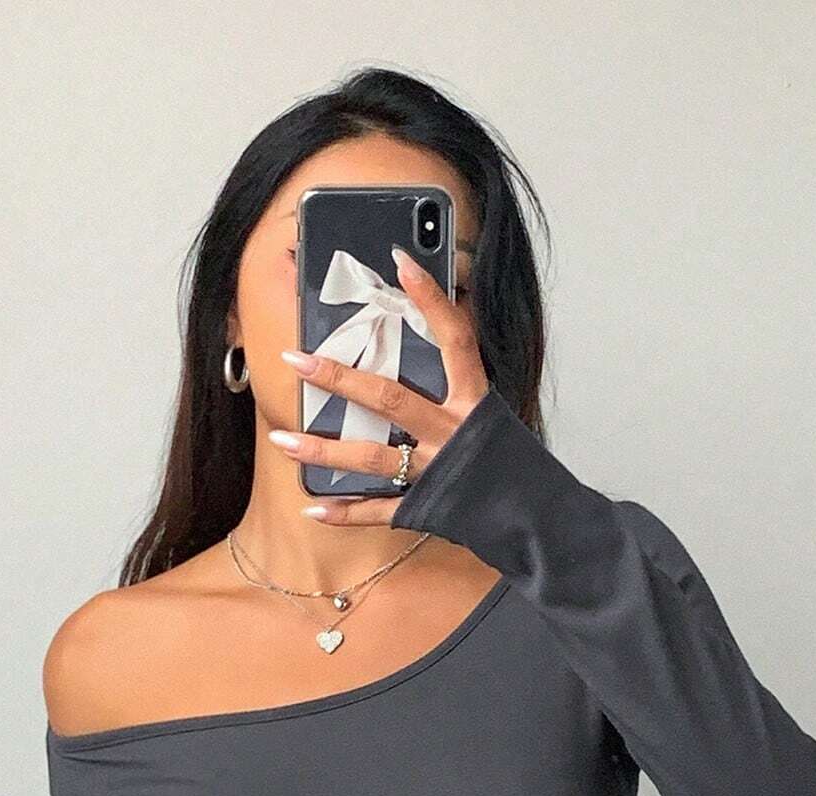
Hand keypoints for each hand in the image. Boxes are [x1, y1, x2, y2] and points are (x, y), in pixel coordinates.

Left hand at [273, 244, 489, 525]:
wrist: (535, 515)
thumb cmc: (509, 461)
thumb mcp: (491, 412)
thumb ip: (458, 381)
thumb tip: (428, 332)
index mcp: (474, 400)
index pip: (455, 339)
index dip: (431, 300)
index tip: (401, 261)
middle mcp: (452, 432)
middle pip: (389, 398)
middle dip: (338, 379)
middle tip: (295, 360)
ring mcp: (434, 471)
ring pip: (371, 457)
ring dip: (323, 451)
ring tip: (281, 439)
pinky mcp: (425, 507)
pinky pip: (379, 511)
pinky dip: (346, 513)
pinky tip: (313, 507)